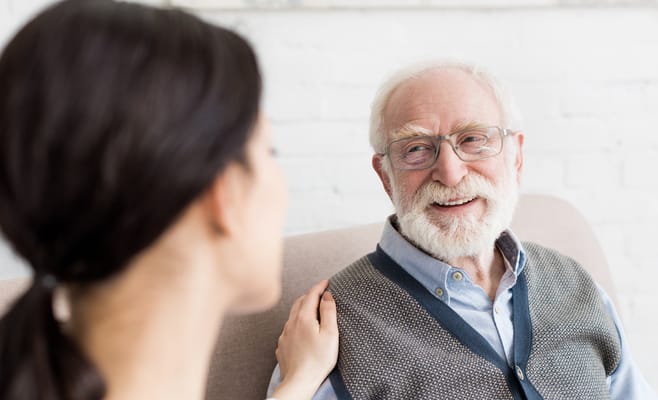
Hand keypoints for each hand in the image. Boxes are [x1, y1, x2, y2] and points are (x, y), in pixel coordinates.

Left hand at [271, 280, 338, 399]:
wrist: (299, 381)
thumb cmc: (318, 360)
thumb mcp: (330, 334)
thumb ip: (329, 312)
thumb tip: (327, 295)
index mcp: (303, 317)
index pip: (311, 295)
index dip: (319, 286)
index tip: (327, 282)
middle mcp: (291, 323)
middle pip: (299, 302)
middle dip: (310, 295)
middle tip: (320, 293)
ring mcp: (284, 334)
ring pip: (293, 314)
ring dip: (302, 308)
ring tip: (312, 309)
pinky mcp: (282, 345)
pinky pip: (289, 328)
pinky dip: (297, 322)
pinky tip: (302, 329)